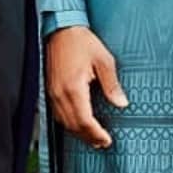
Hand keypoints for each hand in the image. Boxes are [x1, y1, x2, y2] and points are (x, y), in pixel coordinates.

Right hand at [46, 27, 127, 148]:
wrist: (61, 29)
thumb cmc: (82, 42)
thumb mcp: (104, 60)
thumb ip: (112, 85)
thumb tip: (122, 103)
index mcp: (74, 88)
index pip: (84, 120)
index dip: (96, 133)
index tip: (107, 140)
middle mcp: (60, 93)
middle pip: (73, 125)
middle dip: (88, 137)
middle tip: (102, 143)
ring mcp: (52, 92)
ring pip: (64, 122)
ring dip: (78, 133)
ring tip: (92, 138)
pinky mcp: (50, 90)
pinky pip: (58, 114)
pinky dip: (69, 123)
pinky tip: (78, 124)